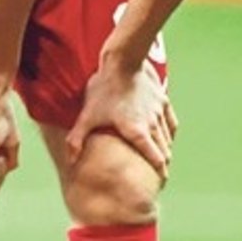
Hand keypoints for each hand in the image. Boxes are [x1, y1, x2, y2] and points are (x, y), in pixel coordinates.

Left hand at [66, 59, 176, 178]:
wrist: (123, 61)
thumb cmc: (104, 89)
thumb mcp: (88, 115)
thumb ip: (77, 139)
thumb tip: (70, 160)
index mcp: (137, 132)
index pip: (155, 159)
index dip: (160, 172)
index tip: (160, 181)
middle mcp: (152, 124)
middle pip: (164, 151)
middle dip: (162, 164)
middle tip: (158, 174)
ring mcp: (159, 112)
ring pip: (168, 138)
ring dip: (165, 149)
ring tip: (161, 158)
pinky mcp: (163, 100)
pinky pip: (171, 122)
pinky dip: (170, 133)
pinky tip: (166, 135)